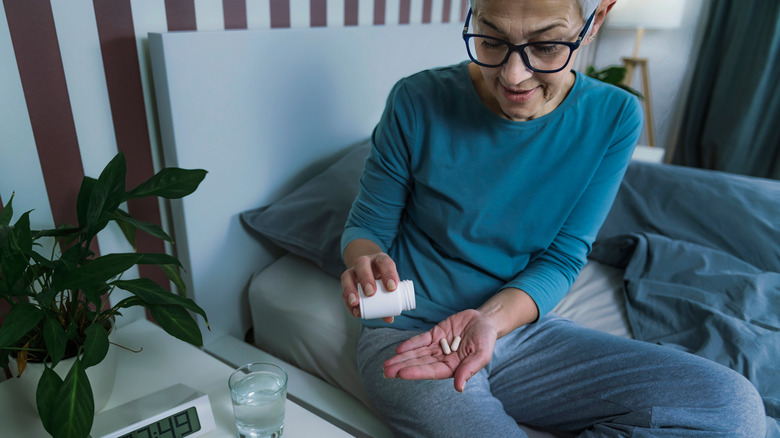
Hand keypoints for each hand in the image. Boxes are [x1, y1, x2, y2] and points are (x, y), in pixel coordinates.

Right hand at [341, 252, 399, 322]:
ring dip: (350, 289)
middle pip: (362, 264)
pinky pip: (343, 290)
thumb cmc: (383, 278)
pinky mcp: (346, 282)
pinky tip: (355, 310)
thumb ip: (391, 299)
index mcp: (380, 260)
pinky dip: (347, 301)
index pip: (384, 262)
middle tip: (370, 293)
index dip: (388, 274)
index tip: (392, 288)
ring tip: (355, 302)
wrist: (370, 270)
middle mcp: (365, 262)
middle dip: (366, 279)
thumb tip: (389, 318)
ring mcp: (353, 271)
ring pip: (347, 275)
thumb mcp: (389, 283)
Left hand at [382, 309, 497, 391]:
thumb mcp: (482, 354)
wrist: (485, 321)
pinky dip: (410, 344)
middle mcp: (442, 359)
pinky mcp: (435, 334)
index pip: (431, 371)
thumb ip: (469, 370)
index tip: (401, 373)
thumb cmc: (486, 340)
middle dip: (402, 367)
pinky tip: (398, 349)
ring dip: (402, 358)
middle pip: (420, 364)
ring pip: (417, 354)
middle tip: (386, 372)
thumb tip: (458, 388)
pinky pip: (420, 340)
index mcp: (453, 367)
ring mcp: (437, 347)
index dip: (416, 372)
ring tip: (386, 364)